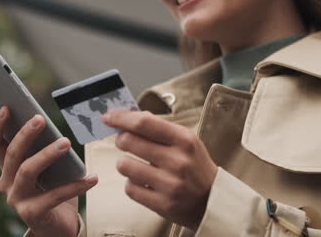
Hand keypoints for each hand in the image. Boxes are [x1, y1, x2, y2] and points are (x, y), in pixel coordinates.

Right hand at [0, 107, 97, 236]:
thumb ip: (42, 149)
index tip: (7, 107)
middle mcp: (6, 183)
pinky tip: (92, 177)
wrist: (57, 226)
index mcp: (7, 168)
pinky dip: (76, 185)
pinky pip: (55, 195)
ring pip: (28, 171)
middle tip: (40, 119)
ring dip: (47, 154)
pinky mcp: (32, 214)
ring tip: (66, 142)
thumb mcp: (46, 167)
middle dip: (25, 134)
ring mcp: (17, 200)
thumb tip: (48, 122)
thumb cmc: (52, 190)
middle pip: (12, 154)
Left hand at [103, 110, 216, 230]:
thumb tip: (130, 115)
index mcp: (184, 139)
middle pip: (128, 141)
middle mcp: (178, 161)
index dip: (120, 118)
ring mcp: (170, 184)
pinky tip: (144, 182)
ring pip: (124, 165)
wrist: (213, 201)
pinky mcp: (162, 204)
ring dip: (125, 163)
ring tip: (137, 165)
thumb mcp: (186, 140)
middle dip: (121, 139)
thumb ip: (159, 127)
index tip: (107, 117)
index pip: (143, 123)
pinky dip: (132, 183)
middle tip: (124, 141)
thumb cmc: (194, 165)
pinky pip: (129, 188)